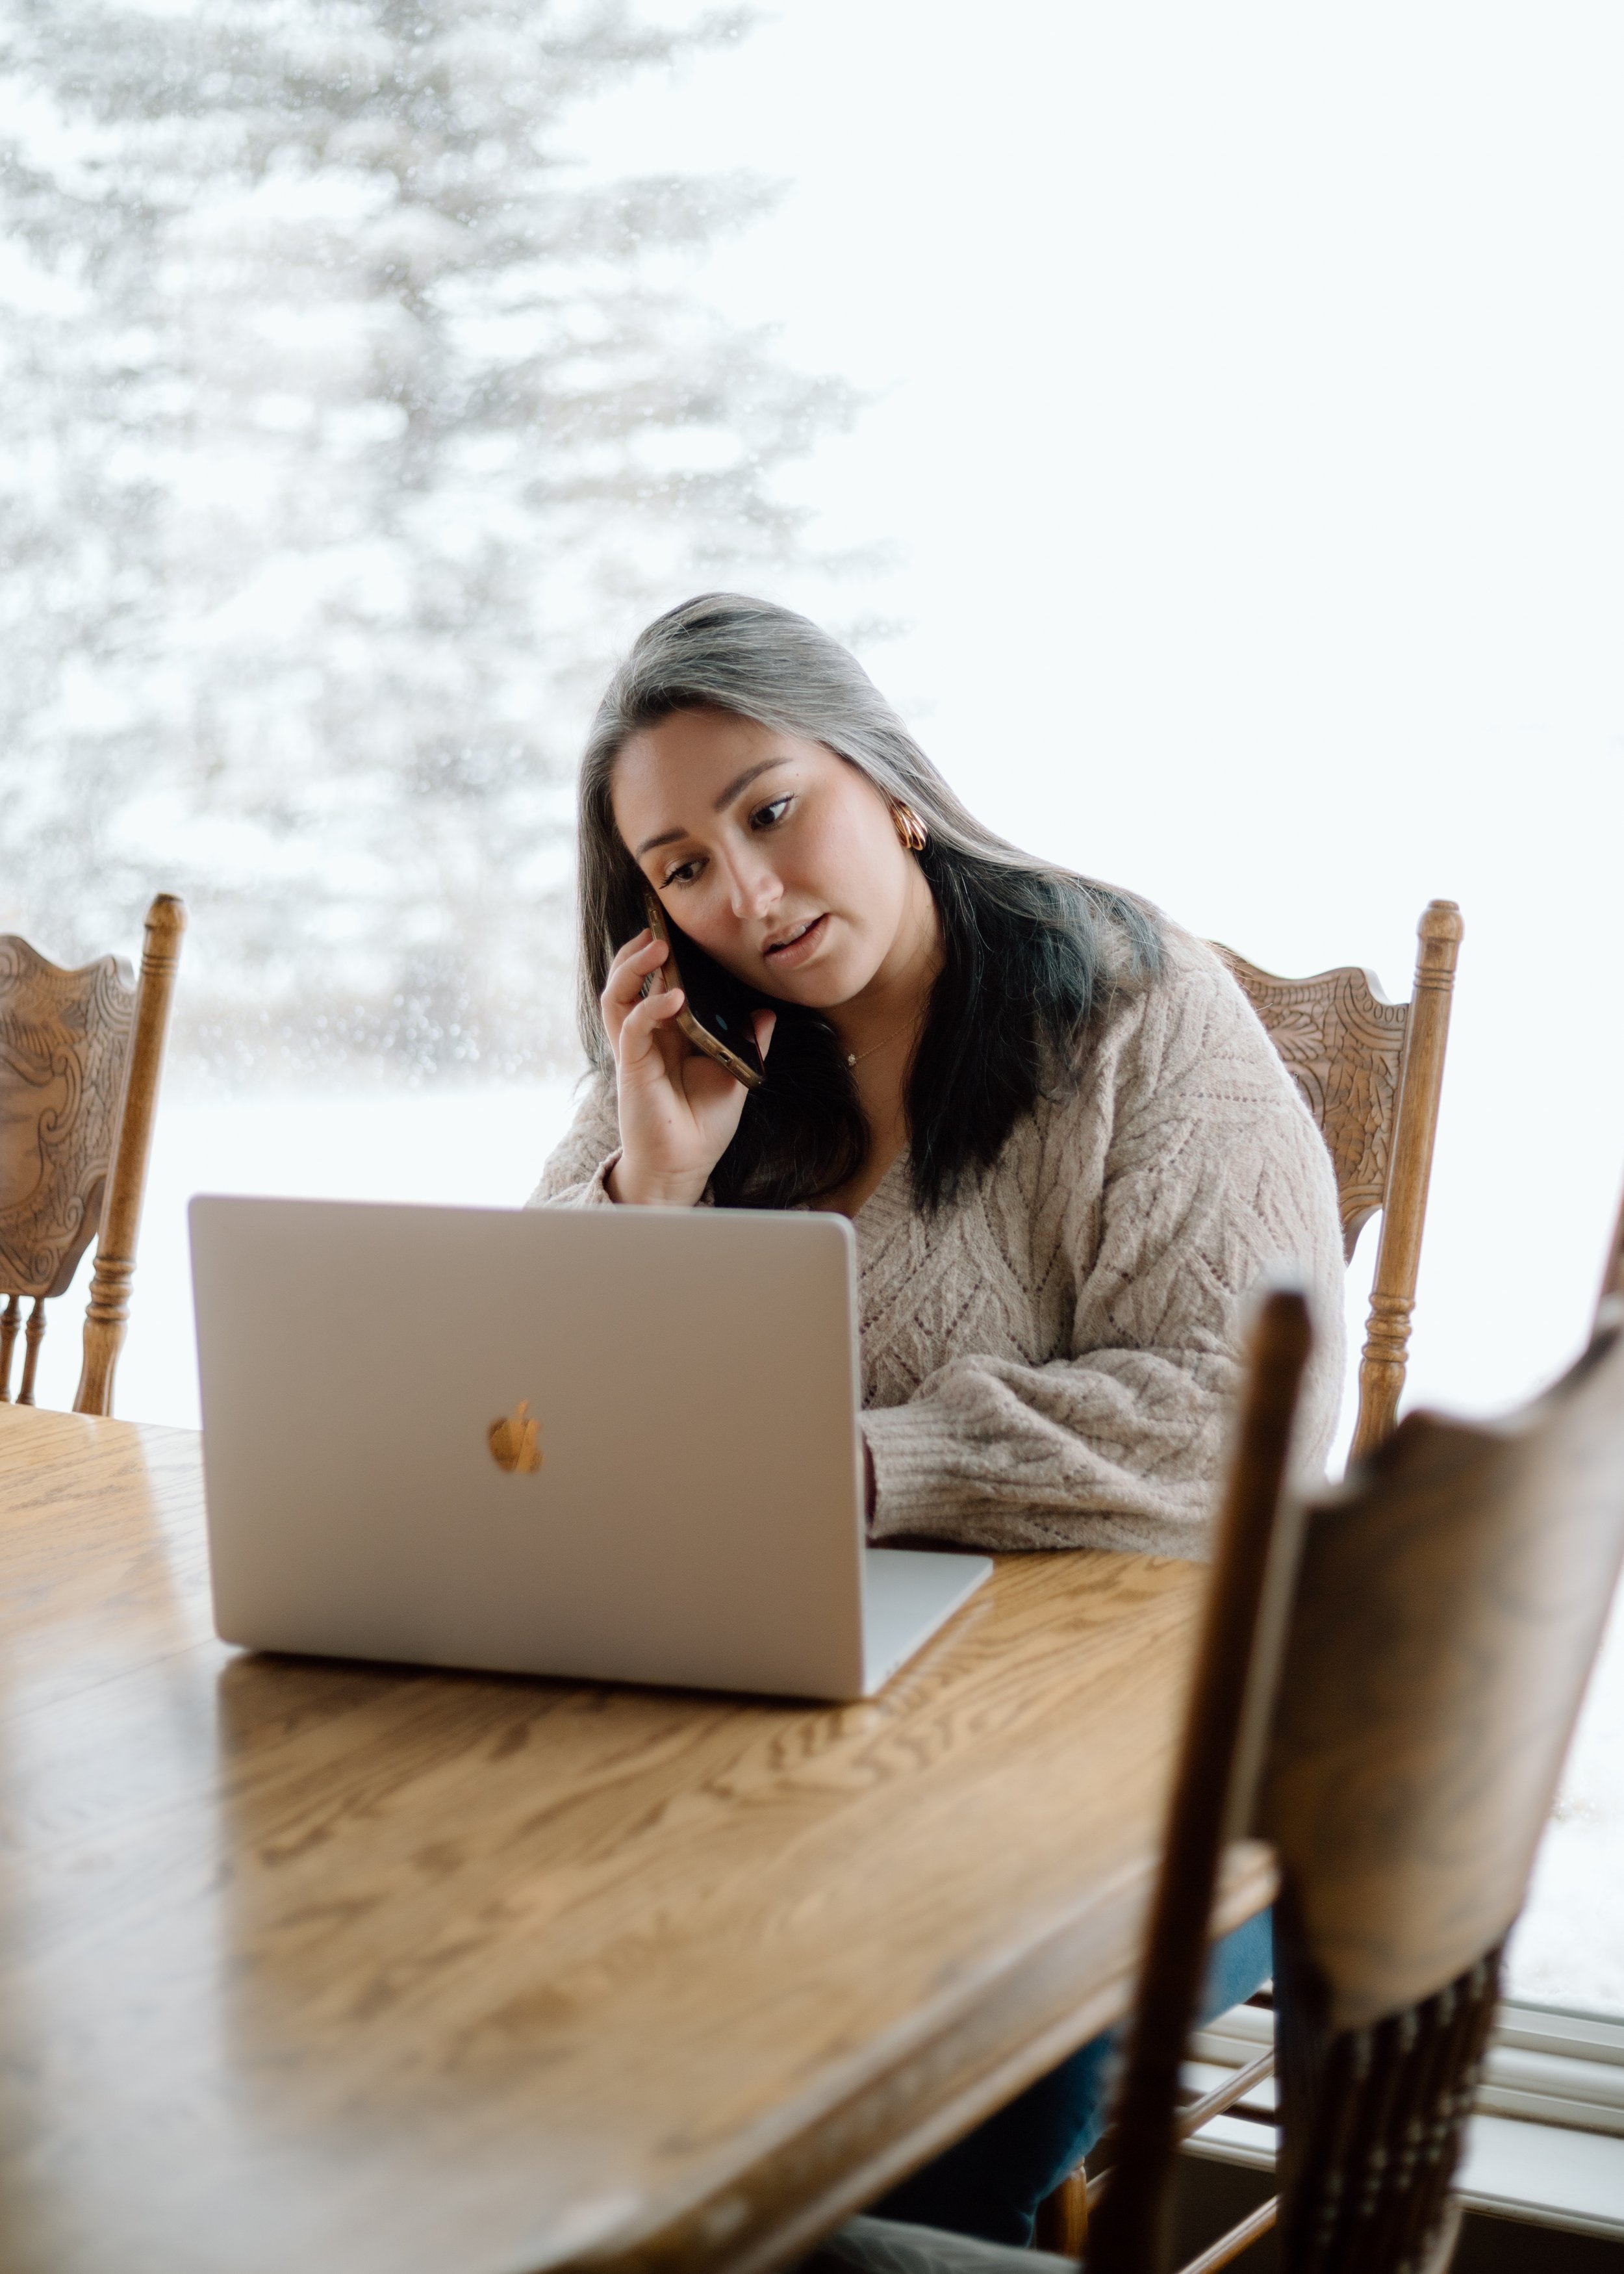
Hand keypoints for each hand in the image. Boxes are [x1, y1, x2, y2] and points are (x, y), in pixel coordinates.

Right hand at [600, 930, 774, 1206]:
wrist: (684, 1167)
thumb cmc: (703, 1125)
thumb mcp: (734, 1077)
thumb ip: (749, 1044)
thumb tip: (767, 1012)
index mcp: (667, 1036)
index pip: (655, 985)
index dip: (659, 958)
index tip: (675, 932)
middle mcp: (646, 1038)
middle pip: (626, 983)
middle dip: (637, 952)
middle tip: (658, 928)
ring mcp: (635, 1051)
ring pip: (617, 997)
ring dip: (633, 968)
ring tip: (657, 946)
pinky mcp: (632, 1068)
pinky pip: (633, 1027)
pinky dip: (651, 1007)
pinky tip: (673, 996)